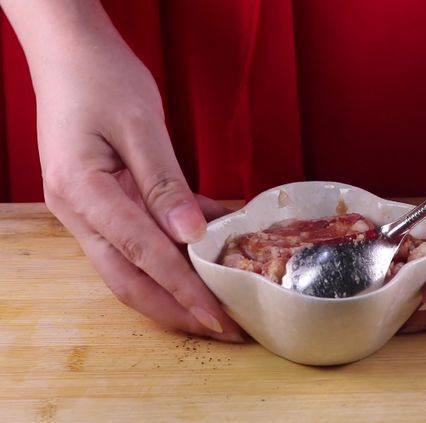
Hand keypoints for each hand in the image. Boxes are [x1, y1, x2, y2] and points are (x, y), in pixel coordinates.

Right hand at [36, 34, 244, 341]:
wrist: (68, 52)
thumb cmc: (101, 78)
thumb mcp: (140, 125)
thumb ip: (165, 182)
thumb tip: (190, 235)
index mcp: (83, 192)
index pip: (143, 255)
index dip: (184, 290)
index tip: (218, 318)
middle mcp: (77, 212)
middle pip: (128, 279)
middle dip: (176, 310)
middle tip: (223, 328)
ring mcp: (85, 210)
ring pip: (131, 267)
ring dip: (173, 291)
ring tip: (216, 307)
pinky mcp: (101, 202)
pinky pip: (137, 239)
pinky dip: (171, 252)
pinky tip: (207, 252)